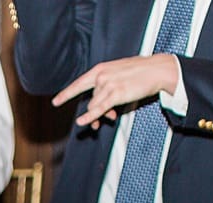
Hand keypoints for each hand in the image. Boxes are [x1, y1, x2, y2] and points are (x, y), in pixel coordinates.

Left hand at [53, 55, 181, 127]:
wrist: (157, 69)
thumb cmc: (140, 73)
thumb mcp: (120, 76)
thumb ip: (108, 90)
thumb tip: (105, 111)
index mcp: (100, 69)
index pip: (79, 83)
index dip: (67, 94)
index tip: (55, 102)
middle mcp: (101, 76)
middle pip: (91, 99)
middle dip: (96, 110)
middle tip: (106, 118)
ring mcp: (108, 85)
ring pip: (96, 106)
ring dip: (102, 114)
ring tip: (113, 116)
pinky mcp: (115, 94)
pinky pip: (99, 109)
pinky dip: (90, 117)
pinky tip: (83, 123)